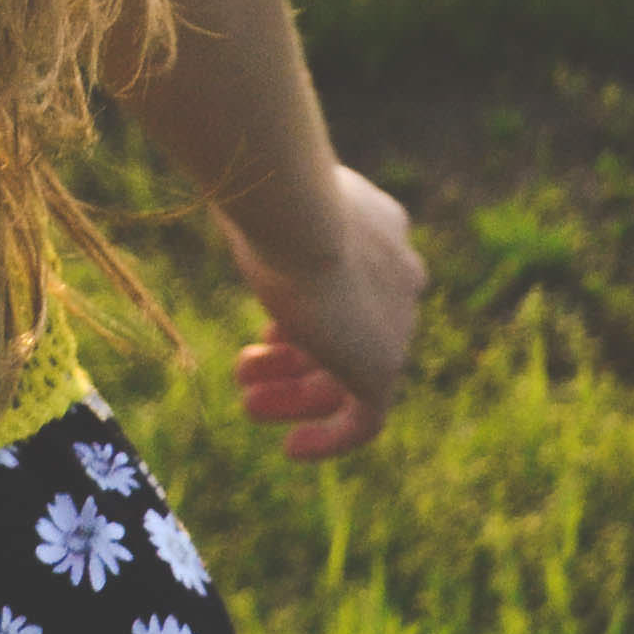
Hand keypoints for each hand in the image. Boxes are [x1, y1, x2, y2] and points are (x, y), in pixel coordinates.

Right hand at [219, 163, 423, 459]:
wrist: (297, 214)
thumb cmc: (268, 197)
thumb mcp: (268, 197)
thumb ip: (268, 205)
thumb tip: (234, 184)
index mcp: (380, 228)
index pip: (352, 280)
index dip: (306, 310)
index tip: (266, 333)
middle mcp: (398, 273)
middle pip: (350, 327)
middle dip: (294, 356)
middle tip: (245, 372)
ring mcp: (397, 322)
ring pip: (350, 370)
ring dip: (298, 392)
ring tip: (249, 404)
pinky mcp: (385, 366)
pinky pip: (366, 417)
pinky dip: (331, 436)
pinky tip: (292, 448)